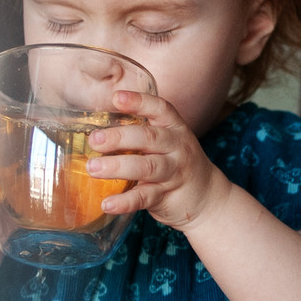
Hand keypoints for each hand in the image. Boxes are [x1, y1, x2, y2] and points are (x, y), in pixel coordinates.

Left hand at [87, 90, 229, 230]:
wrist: (206, 198)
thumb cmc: (175, 164)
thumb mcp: (166, 142)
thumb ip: (139, 133)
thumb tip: (94, 130)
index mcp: (174, 128)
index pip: (160, 108)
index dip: (139, 101)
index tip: (117, 97)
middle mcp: (177, 147)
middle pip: (149, 138)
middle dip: (119, 137)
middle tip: (94, 140)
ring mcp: (173, 173)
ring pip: (147, 167)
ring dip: (117, 167)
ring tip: (93, 168)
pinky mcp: (166, 197)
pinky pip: (145, 197)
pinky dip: (125, 201)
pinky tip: (107, 203)